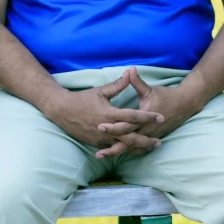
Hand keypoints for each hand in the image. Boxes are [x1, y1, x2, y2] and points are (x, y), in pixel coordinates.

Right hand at [44, 71, 163, 157]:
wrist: (62, 110)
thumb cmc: (81, 99)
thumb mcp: (100, 91)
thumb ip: (117, 85)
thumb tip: (129, 73)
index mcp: (109, 113)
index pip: (133, 116)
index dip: (148, 116)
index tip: (161, 116)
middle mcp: (107, 127)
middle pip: (131, 137)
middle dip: (147, 140)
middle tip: (159, 141)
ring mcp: (101, 137)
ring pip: (123, 145)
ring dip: (137, 147)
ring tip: (149, 147)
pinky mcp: (96, 143)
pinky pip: (112, 147)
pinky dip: (124, 149)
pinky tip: (133, 150)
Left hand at [95, 68, 200, 158]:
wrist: (184, 105)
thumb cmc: (165, 96)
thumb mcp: (149, 89)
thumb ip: (136, 81)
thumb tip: (130, 69)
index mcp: (144, 118)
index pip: (126, 125)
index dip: (113, 126)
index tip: (99, 127)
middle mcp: (147, 129)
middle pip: (127, 141)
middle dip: (112, 146)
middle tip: (97, 151)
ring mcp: (150, 136)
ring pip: (132, 148)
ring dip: (117, 152)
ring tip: (101, 156)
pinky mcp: (152, 138)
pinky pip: (139, 149)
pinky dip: (128, 152)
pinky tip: (116, 155)